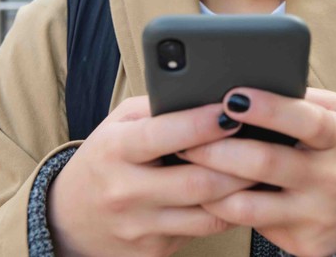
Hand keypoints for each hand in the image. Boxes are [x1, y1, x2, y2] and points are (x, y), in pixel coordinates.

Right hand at [47, 96, 253, 256]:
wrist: (70, 219)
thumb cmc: (105, 158)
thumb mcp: (119, 124)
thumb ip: (157, 109)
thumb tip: (205, 94)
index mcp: (114, 150)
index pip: (162, 136)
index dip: (201, 123)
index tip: (231, 109)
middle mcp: (125, 192)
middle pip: (196, 182)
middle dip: (238, 163)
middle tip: (265, 143)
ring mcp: (140, 227)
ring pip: (207, 213)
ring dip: (241, 191)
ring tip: (263, 169)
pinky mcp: (154, 251)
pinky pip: (203, 231)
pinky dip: (227, 211)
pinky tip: (242, 194)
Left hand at [178, 87, 335, 256]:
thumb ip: (301, 99)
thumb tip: (248, 80)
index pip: (304, 119)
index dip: (268, 108)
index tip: (232, 97)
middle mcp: (330, 177)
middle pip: (265, 162)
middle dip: (217, 149)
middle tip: (184, 138)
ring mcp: (315, 213)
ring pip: (250, 203)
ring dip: (210, 184)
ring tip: (185, 165)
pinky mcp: (303, 242)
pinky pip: (252, 225)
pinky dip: (223, 208)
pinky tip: (204, 193)